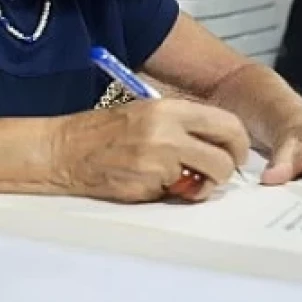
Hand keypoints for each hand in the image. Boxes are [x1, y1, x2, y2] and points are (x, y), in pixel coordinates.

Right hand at [52, 99, 249, 202]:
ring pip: (209, 178)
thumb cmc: (102, 133)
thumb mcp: (145, 113)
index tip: (234, 153)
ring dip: (203, 185)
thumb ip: (181, 124)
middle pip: (226, 153)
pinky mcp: (150, 183)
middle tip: (217, 174)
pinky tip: (154, 184)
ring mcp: (161, 159)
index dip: (237, 142)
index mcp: (169, 108)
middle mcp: (169, 130)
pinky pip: (180, 193)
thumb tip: (215, 142)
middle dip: (228, 168)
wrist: (65, 150)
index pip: (227, 122)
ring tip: (184, 183)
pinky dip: (174, 193)